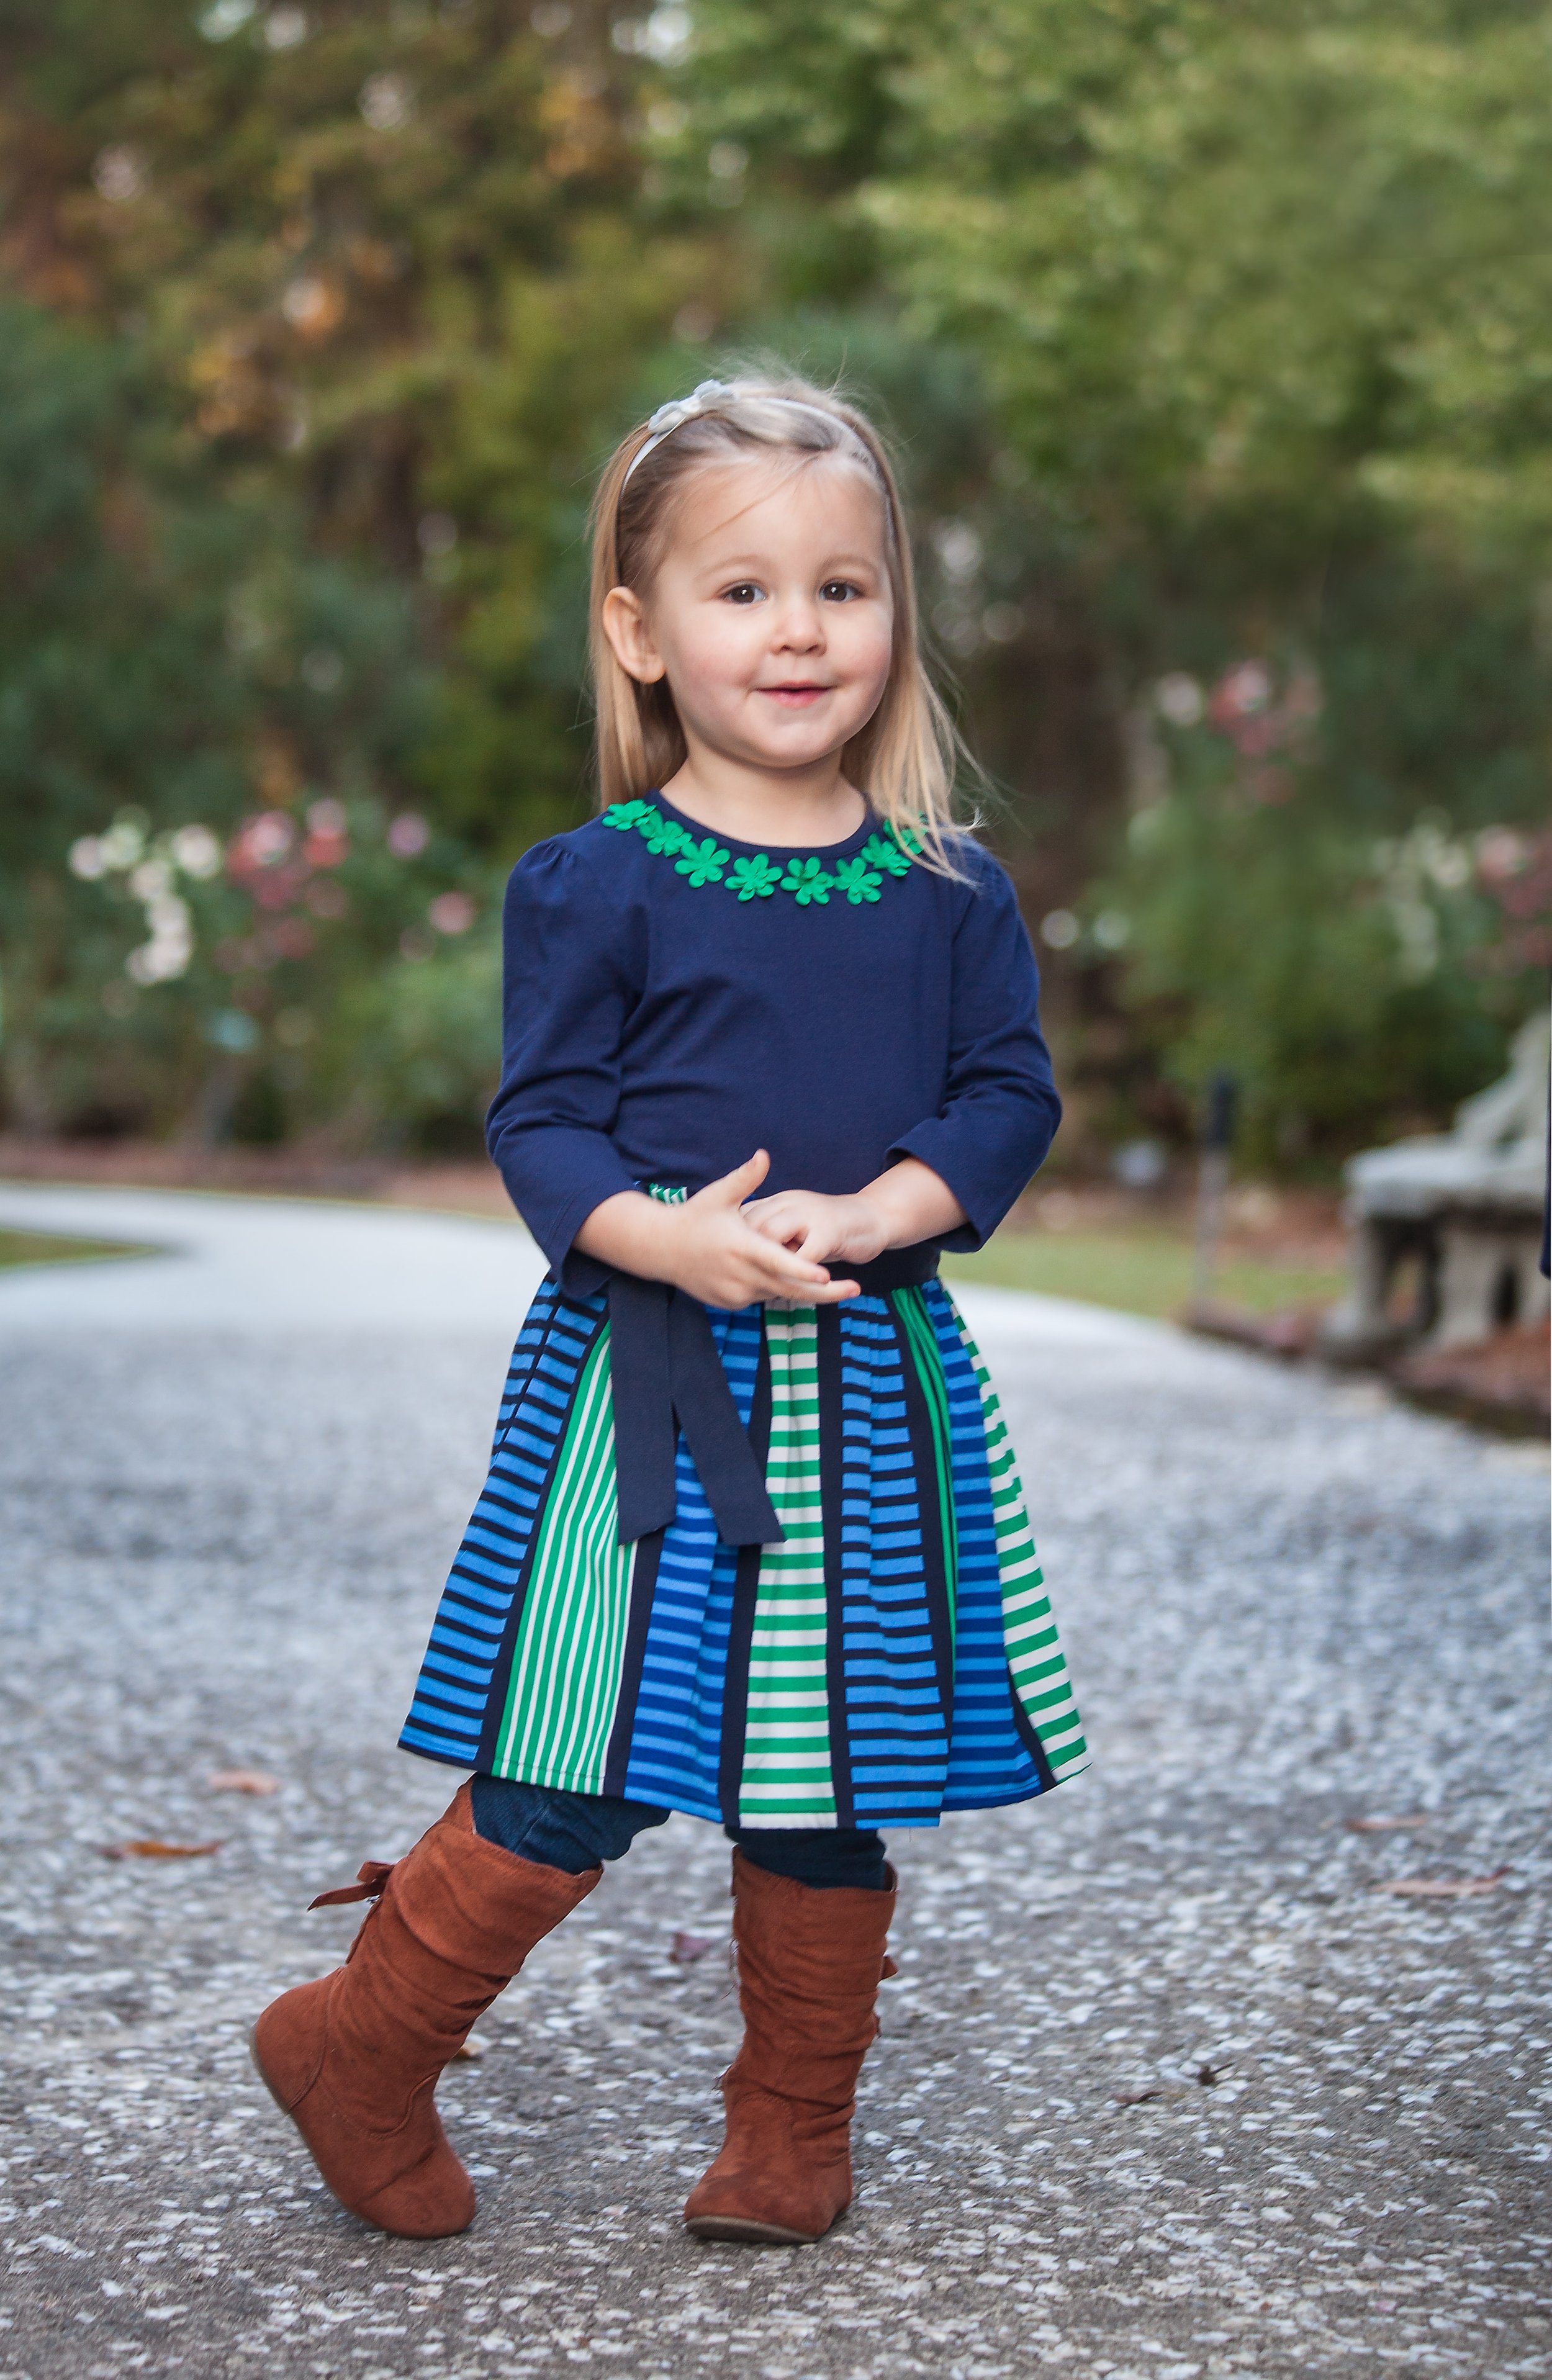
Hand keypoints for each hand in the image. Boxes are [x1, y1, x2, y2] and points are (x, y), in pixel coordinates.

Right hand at [574, 1152, 860, 1310]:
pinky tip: (785, 1278)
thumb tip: (764, 1154)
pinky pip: (761, 1297)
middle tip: (855, 1289)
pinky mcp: (730, 1303)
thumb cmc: (694, 1217)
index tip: (828, 1276)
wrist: (660, 1249)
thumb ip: (745, 1177)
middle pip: (788, 1288)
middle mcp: (739, 1275)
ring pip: (777, 1293)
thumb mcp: (718, 1195)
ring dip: (800, 1287)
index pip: (778, 1261)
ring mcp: (734, 1293)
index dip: (804, 1270)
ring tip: (828, 1283)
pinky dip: (775, 1288)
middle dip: (824, 1292)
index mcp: (741, 1247)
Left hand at [744, 1157, 967, 1268]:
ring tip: (764, 1287)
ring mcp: (810, 1216)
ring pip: (774, 1241)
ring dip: (767, 1266)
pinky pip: (803, 1259)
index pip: (745, 1216)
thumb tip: (743, 1254)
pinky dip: (795, 1276)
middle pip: (753, 1228)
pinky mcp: (829, 1232)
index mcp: (780, 1201)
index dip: (734, 1240)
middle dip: (744, 1255)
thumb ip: (772, 1233)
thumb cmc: (831, 1227)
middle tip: (741, 1279)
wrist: (875, 1218)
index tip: (726, 1262)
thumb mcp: (798, 1225)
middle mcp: (791, 1203)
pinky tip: (793, 1290)